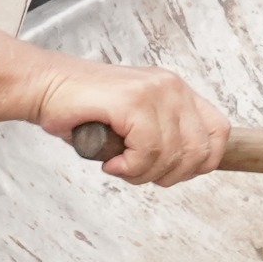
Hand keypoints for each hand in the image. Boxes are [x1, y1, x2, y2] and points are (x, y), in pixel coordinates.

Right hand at [34, 57, 227, 185]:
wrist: (45, 87)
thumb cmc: (83, 110)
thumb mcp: (135, 125)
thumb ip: (162, 139)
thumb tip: (183, 169)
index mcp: (176, 91)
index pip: (218, 132)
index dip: (202, 162)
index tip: (173, 172)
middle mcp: (171, 87)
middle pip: (198, 150)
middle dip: (169, 174)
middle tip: (138, 172)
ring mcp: (154, 91)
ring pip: (171, 154)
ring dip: (143, 173)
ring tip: (120, 165)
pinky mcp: (132, 100)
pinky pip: (148, 151)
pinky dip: (129, 167)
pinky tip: (112, 162)